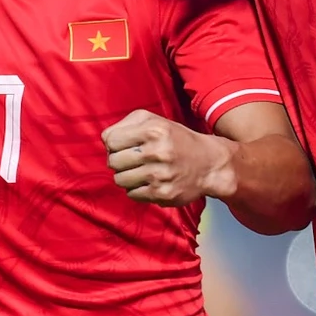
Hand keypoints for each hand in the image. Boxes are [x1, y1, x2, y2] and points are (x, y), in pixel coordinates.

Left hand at [102, 109, 230, 206]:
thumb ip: (126, 124)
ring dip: (127, 176)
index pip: (110, 140)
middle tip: (133, 160)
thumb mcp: (154, 120)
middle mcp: (157, 152)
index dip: (114, 144)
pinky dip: (137, 189)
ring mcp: (160, 175)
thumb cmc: (176, 140)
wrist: (210, 164)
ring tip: (142, 171)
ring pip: (120, 180)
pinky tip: (150, 182)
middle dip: (119, 161)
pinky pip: (132, 194)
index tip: (125, 146)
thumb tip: (105, 140)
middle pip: (112, 161)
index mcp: (153, 130)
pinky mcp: (162, 194)